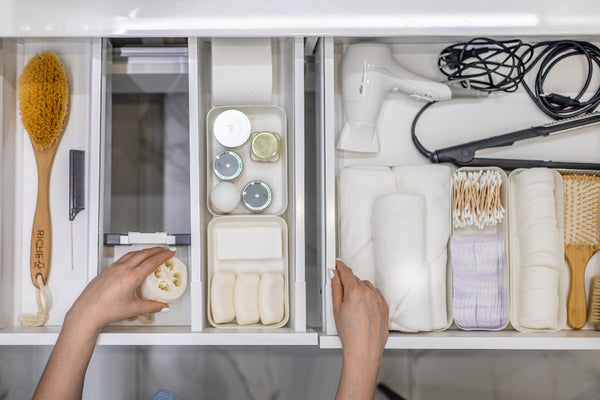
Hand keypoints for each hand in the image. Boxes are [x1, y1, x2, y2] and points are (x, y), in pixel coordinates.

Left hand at [65, 247, 171, 332]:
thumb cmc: (106, 310)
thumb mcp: (134, 309)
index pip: (152, 262)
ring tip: (151, 251)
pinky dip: (133, 254)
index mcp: (132, 277)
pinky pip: (123, 257)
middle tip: (164, 249)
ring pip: (133, 253)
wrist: (87, 312)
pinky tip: (134, 257)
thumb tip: (162, 307)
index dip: (164, 256)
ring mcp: (114, 268)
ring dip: (145, 250)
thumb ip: (152, 307)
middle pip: (144, 254)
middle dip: (157, 250)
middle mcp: (123, 270)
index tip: (170, 253)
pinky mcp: (107, 270)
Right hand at [332, 260, 387, 399]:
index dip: (340, 266)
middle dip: (348, 282)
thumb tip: (334, 275)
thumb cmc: (350, 334)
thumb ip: (335, 288)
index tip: (337, 264)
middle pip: (355, 278)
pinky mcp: (385, 305)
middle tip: (342, 294)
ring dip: (359, 289)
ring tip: (353, 306)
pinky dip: (369, 296)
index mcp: (354, 292)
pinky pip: (375, 294)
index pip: (346, 271)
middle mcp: (368, 293)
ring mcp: (378, 299)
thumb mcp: (336, 309)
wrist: (364, 350)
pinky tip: (363, 308)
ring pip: (366, 285)